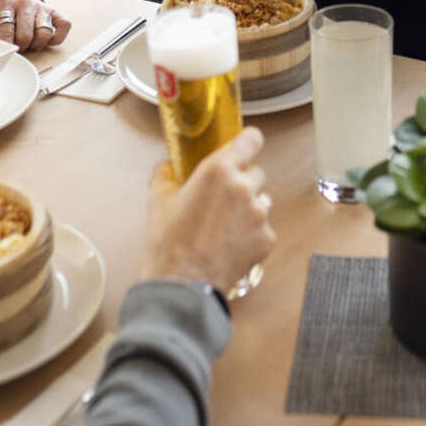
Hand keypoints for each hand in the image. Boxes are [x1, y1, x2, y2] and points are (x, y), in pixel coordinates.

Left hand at [0, 0, 70, 52]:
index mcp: (4, 2)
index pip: (6, 31)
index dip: (5, 46)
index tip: (3, 51)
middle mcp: (25, 2)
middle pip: (26, 36)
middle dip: (20, 47)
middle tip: (15, 48)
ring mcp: (40, 6)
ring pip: (45, 33)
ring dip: (36, 45)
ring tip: (28, 44)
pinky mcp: (53, 10)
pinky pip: (64, 26)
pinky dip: (57, 37)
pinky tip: (45, 39)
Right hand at [139, 126, 276, 290]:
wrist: (182, 286)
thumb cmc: (168, 243)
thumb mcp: (157, 201)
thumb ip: (164, 174)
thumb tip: (167, 165)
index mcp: (219, 170)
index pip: (252, 139)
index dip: (247, 143)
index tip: (241, 149)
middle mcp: (244, 187)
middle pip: (256, 172)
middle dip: (242, 182)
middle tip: (222, 200)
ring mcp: (260, 214)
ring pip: (262, 200)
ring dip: (249, 208)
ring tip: (225, 226)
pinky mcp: (267, 239)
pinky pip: (263, 228)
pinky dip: (251, 234)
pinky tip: (230, 245)